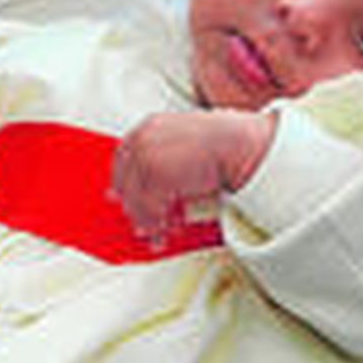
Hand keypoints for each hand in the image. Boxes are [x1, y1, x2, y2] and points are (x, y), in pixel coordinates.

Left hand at [110, 110, 274, 244]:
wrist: (241, 144)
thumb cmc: (223, 145)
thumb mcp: (186, 146)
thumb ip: (164, 161)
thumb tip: (148, 190)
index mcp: (149, 127)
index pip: (123, 158)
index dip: (122, 182)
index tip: (120, 198)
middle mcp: (144, 139)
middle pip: (126, 182)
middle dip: (135, 208)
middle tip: (144, 226)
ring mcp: (148, 156)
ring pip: (136, 199)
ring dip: (150, 222)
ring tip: (160, 235)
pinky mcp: (158, 174)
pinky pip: (150, 208)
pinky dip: (159, 225)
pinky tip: (171, 231)